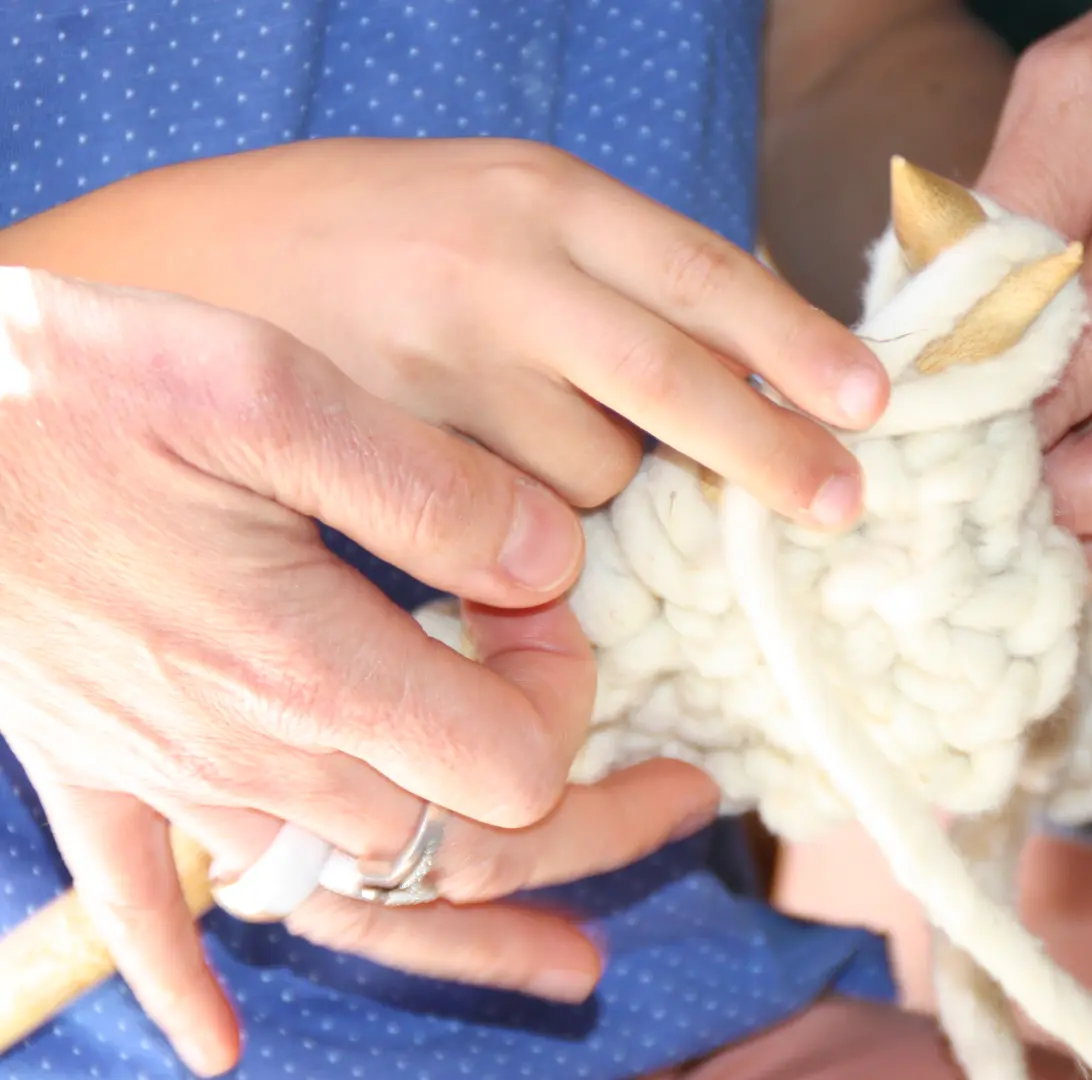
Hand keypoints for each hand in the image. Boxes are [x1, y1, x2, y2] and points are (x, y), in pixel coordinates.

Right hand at [0, 136, 888, 527]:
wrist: (158, 278)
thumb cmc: (355, 246)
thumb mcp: (494, 209)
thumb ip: (612, 270)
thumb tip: (757, 352)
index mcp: (539, 192)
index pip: (704, 272)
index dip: (797, 343)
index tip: (874, 403)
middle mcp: (495, 270)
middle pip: (670, 380)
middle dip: (766, 453)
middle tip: (840, 503)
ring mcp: (433, 364)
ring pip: (591, 475)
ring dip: (609, 494)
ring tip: (534, 458)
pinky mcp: (385, 453)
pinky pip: (506, 527)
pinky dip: (530, 538)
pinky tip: (494, 513)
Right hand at [0, 271, 715, 1074]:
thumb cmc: (73, 387)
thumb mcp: (271, 391)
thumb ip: (429, 489)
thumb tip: (549, 563)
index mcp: (308, 668)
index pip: (508, 763)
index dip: (568, 696)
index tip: (544, 604)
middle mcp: (245, 752)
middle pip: (458, 849)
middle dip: (585, 825)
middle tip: (683, 797)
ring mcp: (160, 773)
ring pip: (347, 899)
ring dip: (469, 927)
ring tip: (573, 963)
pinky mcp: (83, 763)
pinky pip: (139, 910)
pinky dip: (183, 983)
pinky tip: (215, 1048)